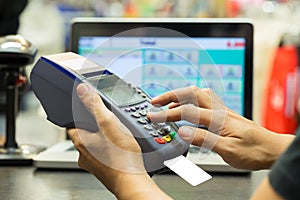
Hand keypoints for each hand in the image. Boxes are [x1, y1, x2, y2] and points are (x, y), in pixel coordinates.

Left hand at [68, 83, 170, 199]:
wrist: (132, 180)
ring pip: (95, 144)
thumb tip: (82, 90)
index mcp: (80, 141)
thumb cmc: (121, 156)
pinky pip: (104, 153)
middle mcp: (84, 154)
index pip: (71, 123)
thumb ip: (94, 105)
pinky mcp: (104, 168)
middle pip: (85, 134)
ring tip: (117, 134)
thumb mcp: (108, 123)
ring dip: (104, 138)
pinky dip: (110, 148)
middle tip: (108, 121)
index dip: (78, 114)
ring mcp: (94, 163)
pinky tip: (121, 147)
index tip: (86, 110)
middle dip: (95, 126)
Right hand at [147, 86, 294, 169]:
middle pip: (191, 93)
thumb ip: (203, 138)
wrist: (272, 149)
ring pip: (198, 94)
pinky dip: (191, 100)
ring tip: (168, 103)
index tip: (153, 115)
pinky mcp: (224, 114)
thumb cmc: (254, 151)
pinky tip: (189, 106)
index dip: (167, 113)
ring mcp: (222, 110)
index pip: (186, 112)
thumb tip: (182, 131)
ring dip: (180, 96)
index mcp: (217, 118)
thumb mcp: (227, 150)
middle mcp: (219, 110)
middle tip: (155, 101)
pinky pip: (205, 100)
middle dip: (170, 95)